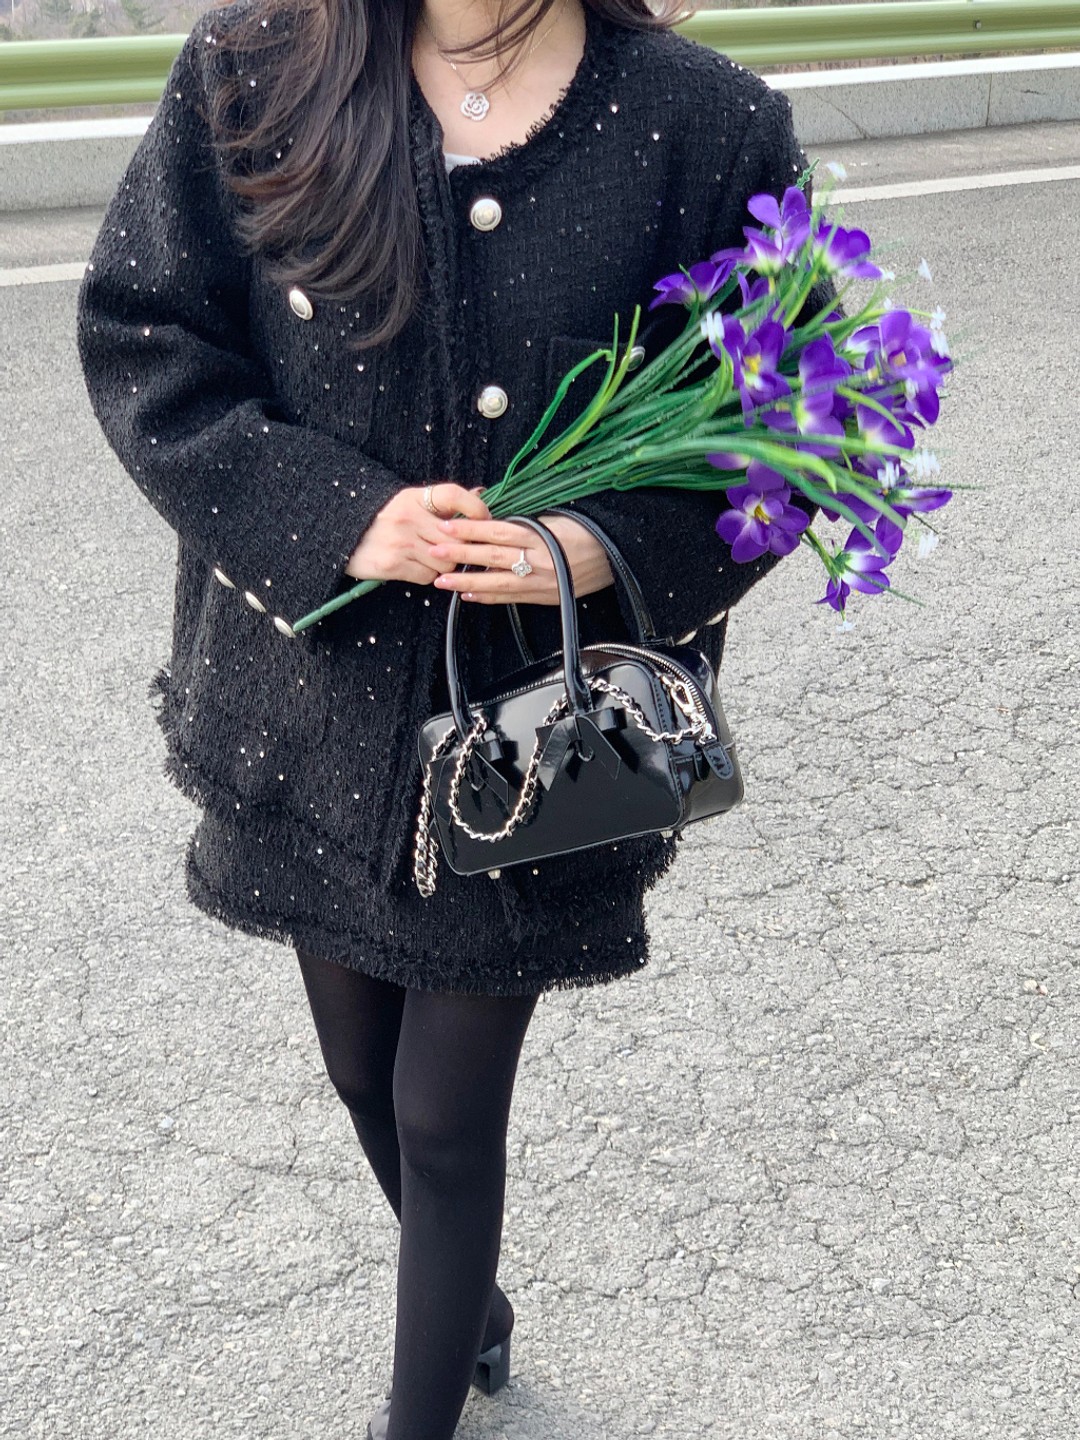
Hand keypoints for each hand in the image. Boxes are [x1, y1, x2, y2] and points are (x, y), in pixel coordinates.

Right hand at [345, 482, 491, 582]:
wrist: (339, 537)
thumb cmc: (382, 520)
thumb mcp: (409, 502)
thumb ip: (444, 503)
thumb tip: (480, 493)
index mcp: (413, 498)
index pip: (453, 495)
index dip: (475, 507)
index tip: (484, 518)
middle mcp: (407, 517)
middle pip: (456, 538)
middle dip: (461, 548)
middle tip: (457, 549)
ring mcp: (400, 542)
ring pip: (445, 562)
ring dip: (444, 565)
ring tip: (431, 558)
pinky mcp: (392, 565)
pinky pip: (427, 577)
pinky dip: (427, 575)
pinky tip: (415, 566)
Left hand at [427, 513, 614, 603]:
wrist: (617, 557)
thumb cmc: (589, 532)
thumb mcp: (557, 519)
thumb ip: (526, 522)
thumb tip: (494, 519)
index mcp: (541, 535)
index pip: (497, 530)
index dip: (470, 528)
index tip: (447, 525)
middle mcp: (538, 560)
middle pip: (490, 556)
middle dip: (459, 555)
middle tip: (432, 552)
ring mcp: (540, 582)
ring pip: (496, 582)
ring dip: (466, 583)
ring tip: (442, 580)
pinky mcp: (543, 597)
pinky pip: (510, 597)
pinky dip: (488, 597)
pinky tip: (469, 596)